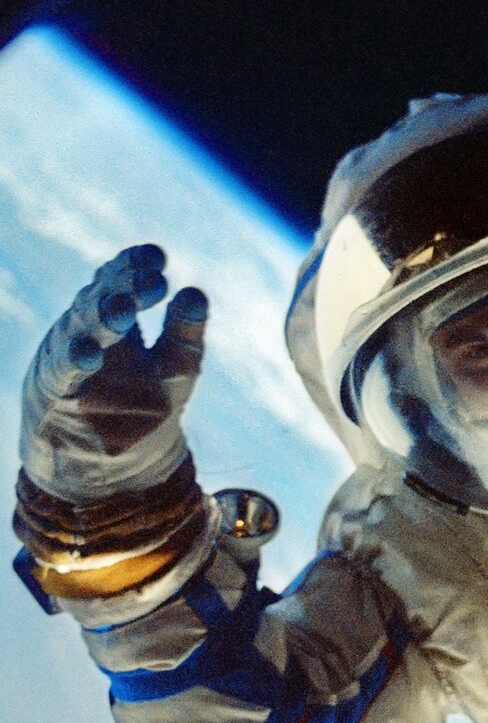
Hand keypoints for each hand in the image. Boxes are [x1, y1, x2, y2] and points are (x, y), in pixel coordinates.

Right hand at [19, 244, 207, 503]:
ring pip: (80, 330)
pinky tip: (91, 355)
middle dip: (126, 287)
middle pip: (103, 299)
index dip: (134, 265)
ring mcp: (67, 358)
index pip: (121, 280)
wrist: (112, 466)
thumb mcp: (174, 368)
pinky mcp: (55, 391)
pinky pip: (63, 373)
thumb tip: (197, 292)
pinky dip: (75, 362)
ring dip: (101, 319)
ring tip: (124, 310)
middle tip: (154, 279)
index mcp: (115, 319)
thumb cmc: (143, 407)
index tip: (157, 256)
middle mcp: (87, 330)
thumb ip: (184, 333)